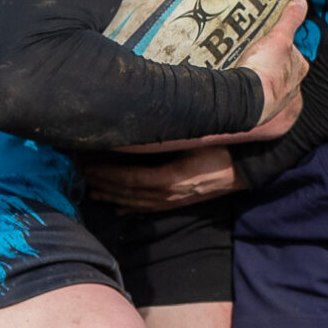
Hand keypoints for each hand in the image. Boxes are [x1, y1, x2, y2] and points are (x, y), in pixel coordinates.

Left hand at [83, 147, 243, 211]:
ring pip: (136, 202)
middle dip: (103, 184)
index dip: (107, 174)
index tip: (88, 165)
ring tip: (91, 191)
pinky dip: (130, 207)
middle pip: (128, 192)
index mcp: (169, 178)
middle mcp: (168, 194)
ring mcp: (173, 201)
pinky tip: (118, 208)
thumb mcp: (195, 137)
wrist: (247, 167)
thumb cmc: (221, 146)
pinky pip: (149, 208)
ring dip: (112, 196)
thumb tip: (143, 121)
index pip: (129, 178)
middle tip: (81, 175)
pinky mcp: (178, 202)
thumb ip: (169, 133)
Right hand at [236, 0, 308, 133]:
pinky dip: (249, 87)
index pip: (293, 50)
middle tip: (252, 50)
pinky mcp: (261, 109)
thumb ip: (290, 19)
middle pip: (280, 66)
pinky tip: (239, 81)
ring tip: (243, 64)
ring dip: (258, 74)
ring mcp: (277, 99)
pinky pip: (256, 94)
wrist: (246, 100)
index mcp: (299, 68)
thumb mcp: (279, 36)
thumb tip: (301, 2)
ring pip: (268, 82)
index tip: (267, 37)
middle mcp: (292, 86)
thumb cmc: (266, 70)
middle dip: (268, 60)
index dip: (280, 42)